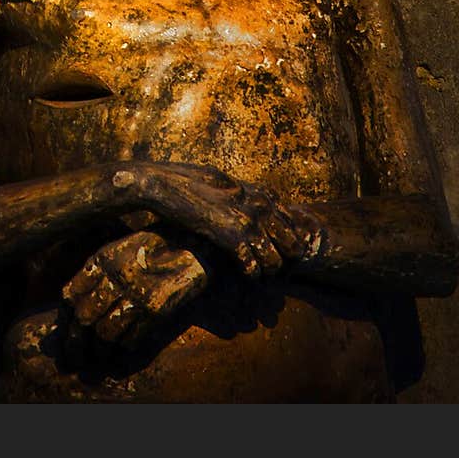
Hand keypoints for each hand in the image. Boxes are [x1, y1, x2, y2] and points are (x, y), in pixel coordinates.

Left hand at [62, 230, 207, 351]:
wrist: (187, 246)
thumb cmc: (147, 248)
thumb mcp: (116, 250)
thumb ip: (94, 272)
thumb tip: (71, 305)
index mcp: (103, 259)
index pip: (72, 295)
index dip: (65, 318)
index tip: (64, 331)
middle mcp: (116, 277)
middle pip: (85, 318)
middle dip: (75, 342)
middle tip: (72, 357)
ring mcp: (137, 294)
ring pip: (106, 333)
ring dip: (98, 350)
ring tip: (95, 358)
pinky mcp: (155, 311)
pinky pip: (131, 338)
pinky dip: (122, 348)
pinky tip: (118, 352)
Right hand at [139, 162, 321, 280]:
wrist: (164, 183)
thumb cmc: (190, 181)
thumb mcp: (226, 182)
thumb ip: (246, 195)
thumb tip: (259, 205)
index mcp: (261, 193)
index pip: (293, 225)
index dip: (287, 243)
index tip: (275, 252)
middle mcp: (261, 206)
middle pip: (293, 247)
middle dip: (283, 261)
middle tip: (268, 269)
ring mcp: (248, 222)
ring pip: (276, 263)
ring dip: (266, 273)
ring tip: (255, 275)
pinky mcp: (231, 237)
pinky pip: (253, 269)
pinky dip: (250, 276)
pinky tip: (241, 274)